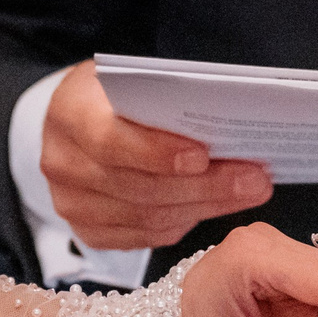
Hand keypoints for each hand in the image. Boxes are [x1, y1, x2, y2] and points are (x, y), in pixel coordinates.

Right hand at [43, 59, 273, 250]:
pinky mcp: (88, 231)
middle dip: (204, 185)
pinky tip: (213, 207)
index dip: (157, 153)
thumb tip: (230, 125)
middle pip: (138, 187)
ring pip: (148, 217)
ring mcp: (71, 203)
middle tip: (255, 178)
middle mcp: (62, 163)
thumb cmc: (116, 95)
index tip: (205, 155)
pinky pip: (145, 236)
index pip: (109, 140)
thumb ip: (166, 99)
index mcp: (68, 113)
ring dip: (205, 206)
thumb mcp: (134, 79)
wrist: (79, 122)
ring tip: (249, 191)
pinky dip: (184, 222)